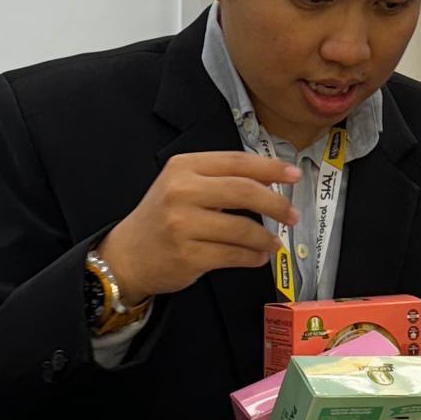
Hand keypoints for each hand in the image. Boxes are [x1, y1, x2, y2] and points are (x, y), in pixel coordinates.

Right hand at [99, 152, 299, 303]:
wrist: (126, 256)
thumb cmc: (161, 218)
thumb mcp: (181, 185)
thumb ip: (219, 179)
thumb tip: (270, 182)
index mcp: (183, 167)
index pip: (236, 162)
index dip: (270, 168)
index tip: (294, 174)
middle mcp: (181, 192)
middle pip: (243, 191)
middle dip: (275, 203)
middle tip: (292, 214)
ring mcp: (182, 225)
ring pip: (241, 228)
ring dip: (266, 237)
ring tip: (274, 242)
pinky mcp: (187, 256)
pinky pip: (232, 255)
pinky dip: (252, 257)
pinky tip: (258, 257)